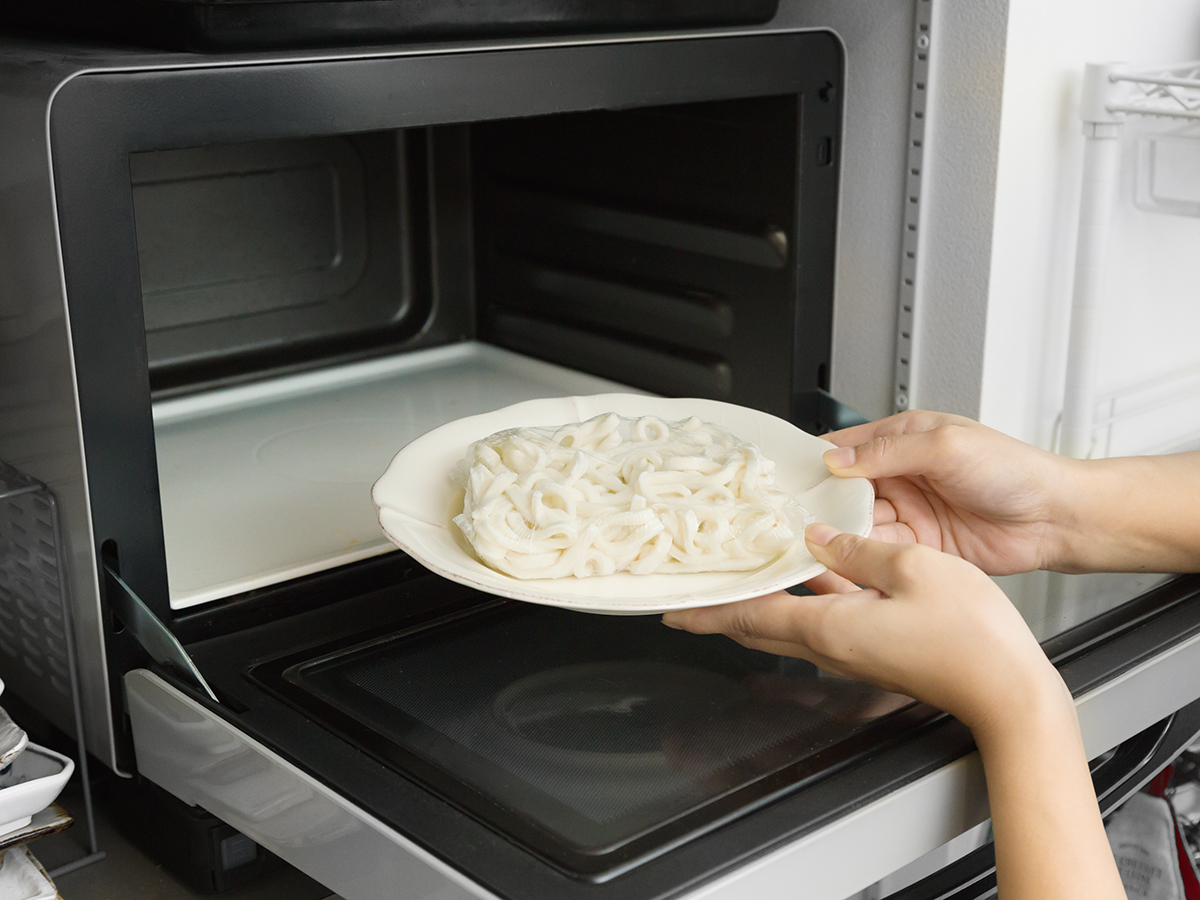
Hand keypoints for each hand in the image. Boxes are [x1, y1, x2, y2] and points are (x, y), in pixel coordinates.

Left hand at [663, 523, 1061, 732]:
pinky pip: (823, 626)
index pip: (751, 618)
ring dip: (759, 606)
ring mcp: (855, 655)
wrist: (1010, 692)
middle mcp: (834, 649)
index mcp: (832, 629)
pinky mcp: (876, 654)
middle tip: (692, 597)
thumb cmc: (972, 638)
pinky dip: (802, 603)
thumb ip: (859, 549)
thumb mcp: (913, 567)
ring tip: (740, 580)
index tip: (674, 609)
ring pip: (791, 626)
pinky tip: (813, 577)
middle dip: (722, 611)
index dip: (709, 610)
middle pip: (761, 627)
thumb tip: (820, 537)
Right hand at [815, 410, 1069, 577]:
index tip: (788, 476)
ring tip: (813, 538)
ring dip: (838, 530)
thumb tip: (838, 459)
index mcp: (905, 439)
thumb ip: (888, 452)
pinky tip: (843, 556)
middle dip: (821, 502)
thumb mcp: (945, 446)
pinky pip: (879, 550)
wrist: (1055, 519)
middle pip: (844, 490)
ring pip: (858, 522)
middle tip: (793, 514)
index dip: (816, 460)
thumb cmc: (1014, 471)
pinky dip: (860, 554)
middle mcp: (902, 476)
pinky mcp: (920, 547)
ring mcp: (910, 512)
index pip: (846, 447)